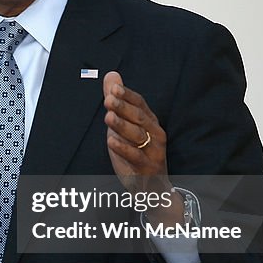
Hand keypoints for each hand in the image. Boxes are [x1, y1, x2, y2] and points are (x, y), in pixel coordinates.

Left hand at [103, 71, 172, 195]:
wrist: (152, 187)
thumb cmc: (137, 152)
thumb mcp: (125, 126)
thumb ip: (118, 101)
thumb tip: (112, 75)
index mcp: (150, 121)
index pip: (140, 104)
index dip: (127, 95)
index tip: (113, 87)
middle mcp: (155, 134)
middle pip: (138, 117)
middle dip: (123, 107)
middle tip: (108, 100)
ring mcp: (153, 151)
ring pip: (137, 135)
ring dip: (121, 126)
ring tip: (108, 117)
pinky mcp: (147, 167)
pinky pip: (135, 156)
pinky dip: (123, 148)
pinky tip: (111, 141)